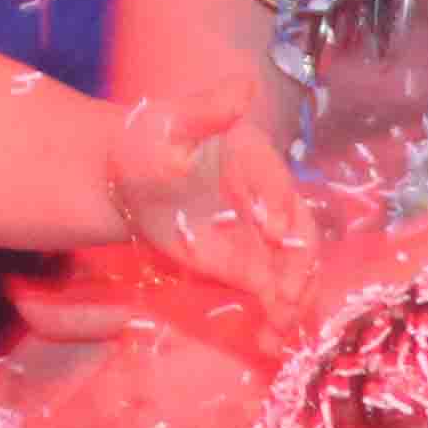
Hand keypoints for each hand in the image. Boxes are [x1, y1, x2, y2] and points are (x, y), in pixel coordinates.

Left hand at [107, 86, 340, 327]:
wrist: (127, 184)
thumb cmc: (147, 144)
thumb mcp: (170, 124)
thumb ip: (208, 111)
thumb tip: (245, 85)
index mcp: (257, 159)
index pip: (278, 185)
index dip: (281, 208)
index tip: (275, 235)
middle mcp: (272, 199)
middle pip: (300, 236)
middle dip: (298, 269)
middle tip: (286, 296)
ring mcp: (264, 238)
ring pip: (293, 272)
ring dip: (293, 303)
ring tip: (278, 330)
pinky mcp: (250, 267)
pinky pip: (272, 295)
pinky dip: (274, 320)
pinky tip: (267, 342)